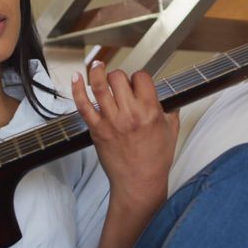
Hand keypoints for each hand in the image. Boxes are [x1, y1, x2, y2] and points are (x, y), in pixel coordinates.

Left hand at [72, 62, 179, 212]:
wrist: (139, 182)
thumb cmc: (156, 160)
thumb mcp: (171, 131)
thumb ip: (171, 111)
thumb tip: (170, 98)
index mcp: (150, 111)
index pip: (141, 77)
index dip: (139, 78)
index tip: (138, 84)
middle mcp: (129, 113)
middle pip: (118, 77)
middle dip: (120, 76)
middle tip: (120, 85)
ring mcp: (111, 121)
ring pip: (99, 86)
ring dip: (97, 71)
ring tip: (97, 65)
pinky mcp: (96, 130)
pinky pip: (83, 105)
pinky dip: (77, 89)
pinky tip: (76, 77)